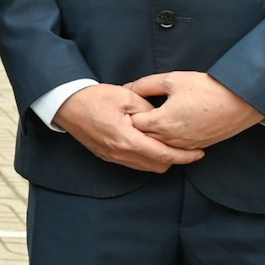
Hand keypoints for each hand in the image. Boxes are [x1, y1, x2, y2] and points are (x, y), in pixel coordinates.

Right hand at [54, 84, 206, 172]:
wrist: (65, 104)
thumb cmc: (93, 98)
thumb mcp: (126, 97)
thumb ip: (149, 111)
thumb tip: (163, 120)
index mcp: (127, 140)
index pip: (164, 156)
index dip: (185, 156)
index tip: (199, 152)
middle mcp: (120, 154)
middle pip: (158, 166)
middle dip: (175, 159)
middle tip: (186, 146)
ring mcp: (112, 157)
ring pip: (146, 167)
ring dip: (160, 158)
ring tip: (169, 144)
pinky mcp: (107, 155)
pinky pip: (134, 163)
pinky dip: (146, 157)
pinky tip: (149, 143)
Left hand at [125, 71, 263, 149]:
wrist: (241, 101)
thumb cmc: (207, 88)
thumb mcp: (171, 80)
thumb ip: (145, 85)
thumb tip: (127, 89)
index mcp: (162, 122)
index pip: (133, 124)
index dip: (127, 114)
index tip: (126, 105)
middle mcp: (172, 139)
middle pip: (143, 138)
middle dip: (135, 126)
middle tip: (132, 113)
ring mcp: (186, 146)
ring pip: (158, 145)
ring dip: (151, 135)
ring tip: (148, 120)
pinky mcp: (197, 147)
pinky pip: (174, 148)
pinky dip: (166, 141)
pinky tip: (166, 128)